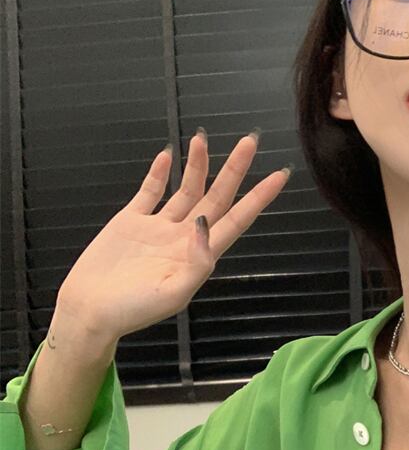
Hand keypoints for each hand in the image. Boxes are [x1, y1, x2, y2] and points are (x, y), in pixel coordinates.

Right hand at [55, 131, 290, 341]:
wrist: (90, 310)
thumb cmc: (133, 310)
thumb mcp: (172, 294)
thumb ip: (197, 263)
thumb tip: (207, 226)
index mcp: (198, 256)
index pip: (236, 220)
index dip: (258, 199)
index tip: (278, 176)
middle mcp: (183, 238)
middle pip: (216, 198)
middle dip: (234, 170)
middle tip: (250, 141)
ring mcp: (158, 228)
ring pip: (185, 189)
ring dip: (197, 165)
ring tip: (203, 140)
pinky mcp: (131, 221)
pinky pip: (149, 191)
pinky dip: (158, 173)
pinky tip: (168, 154)